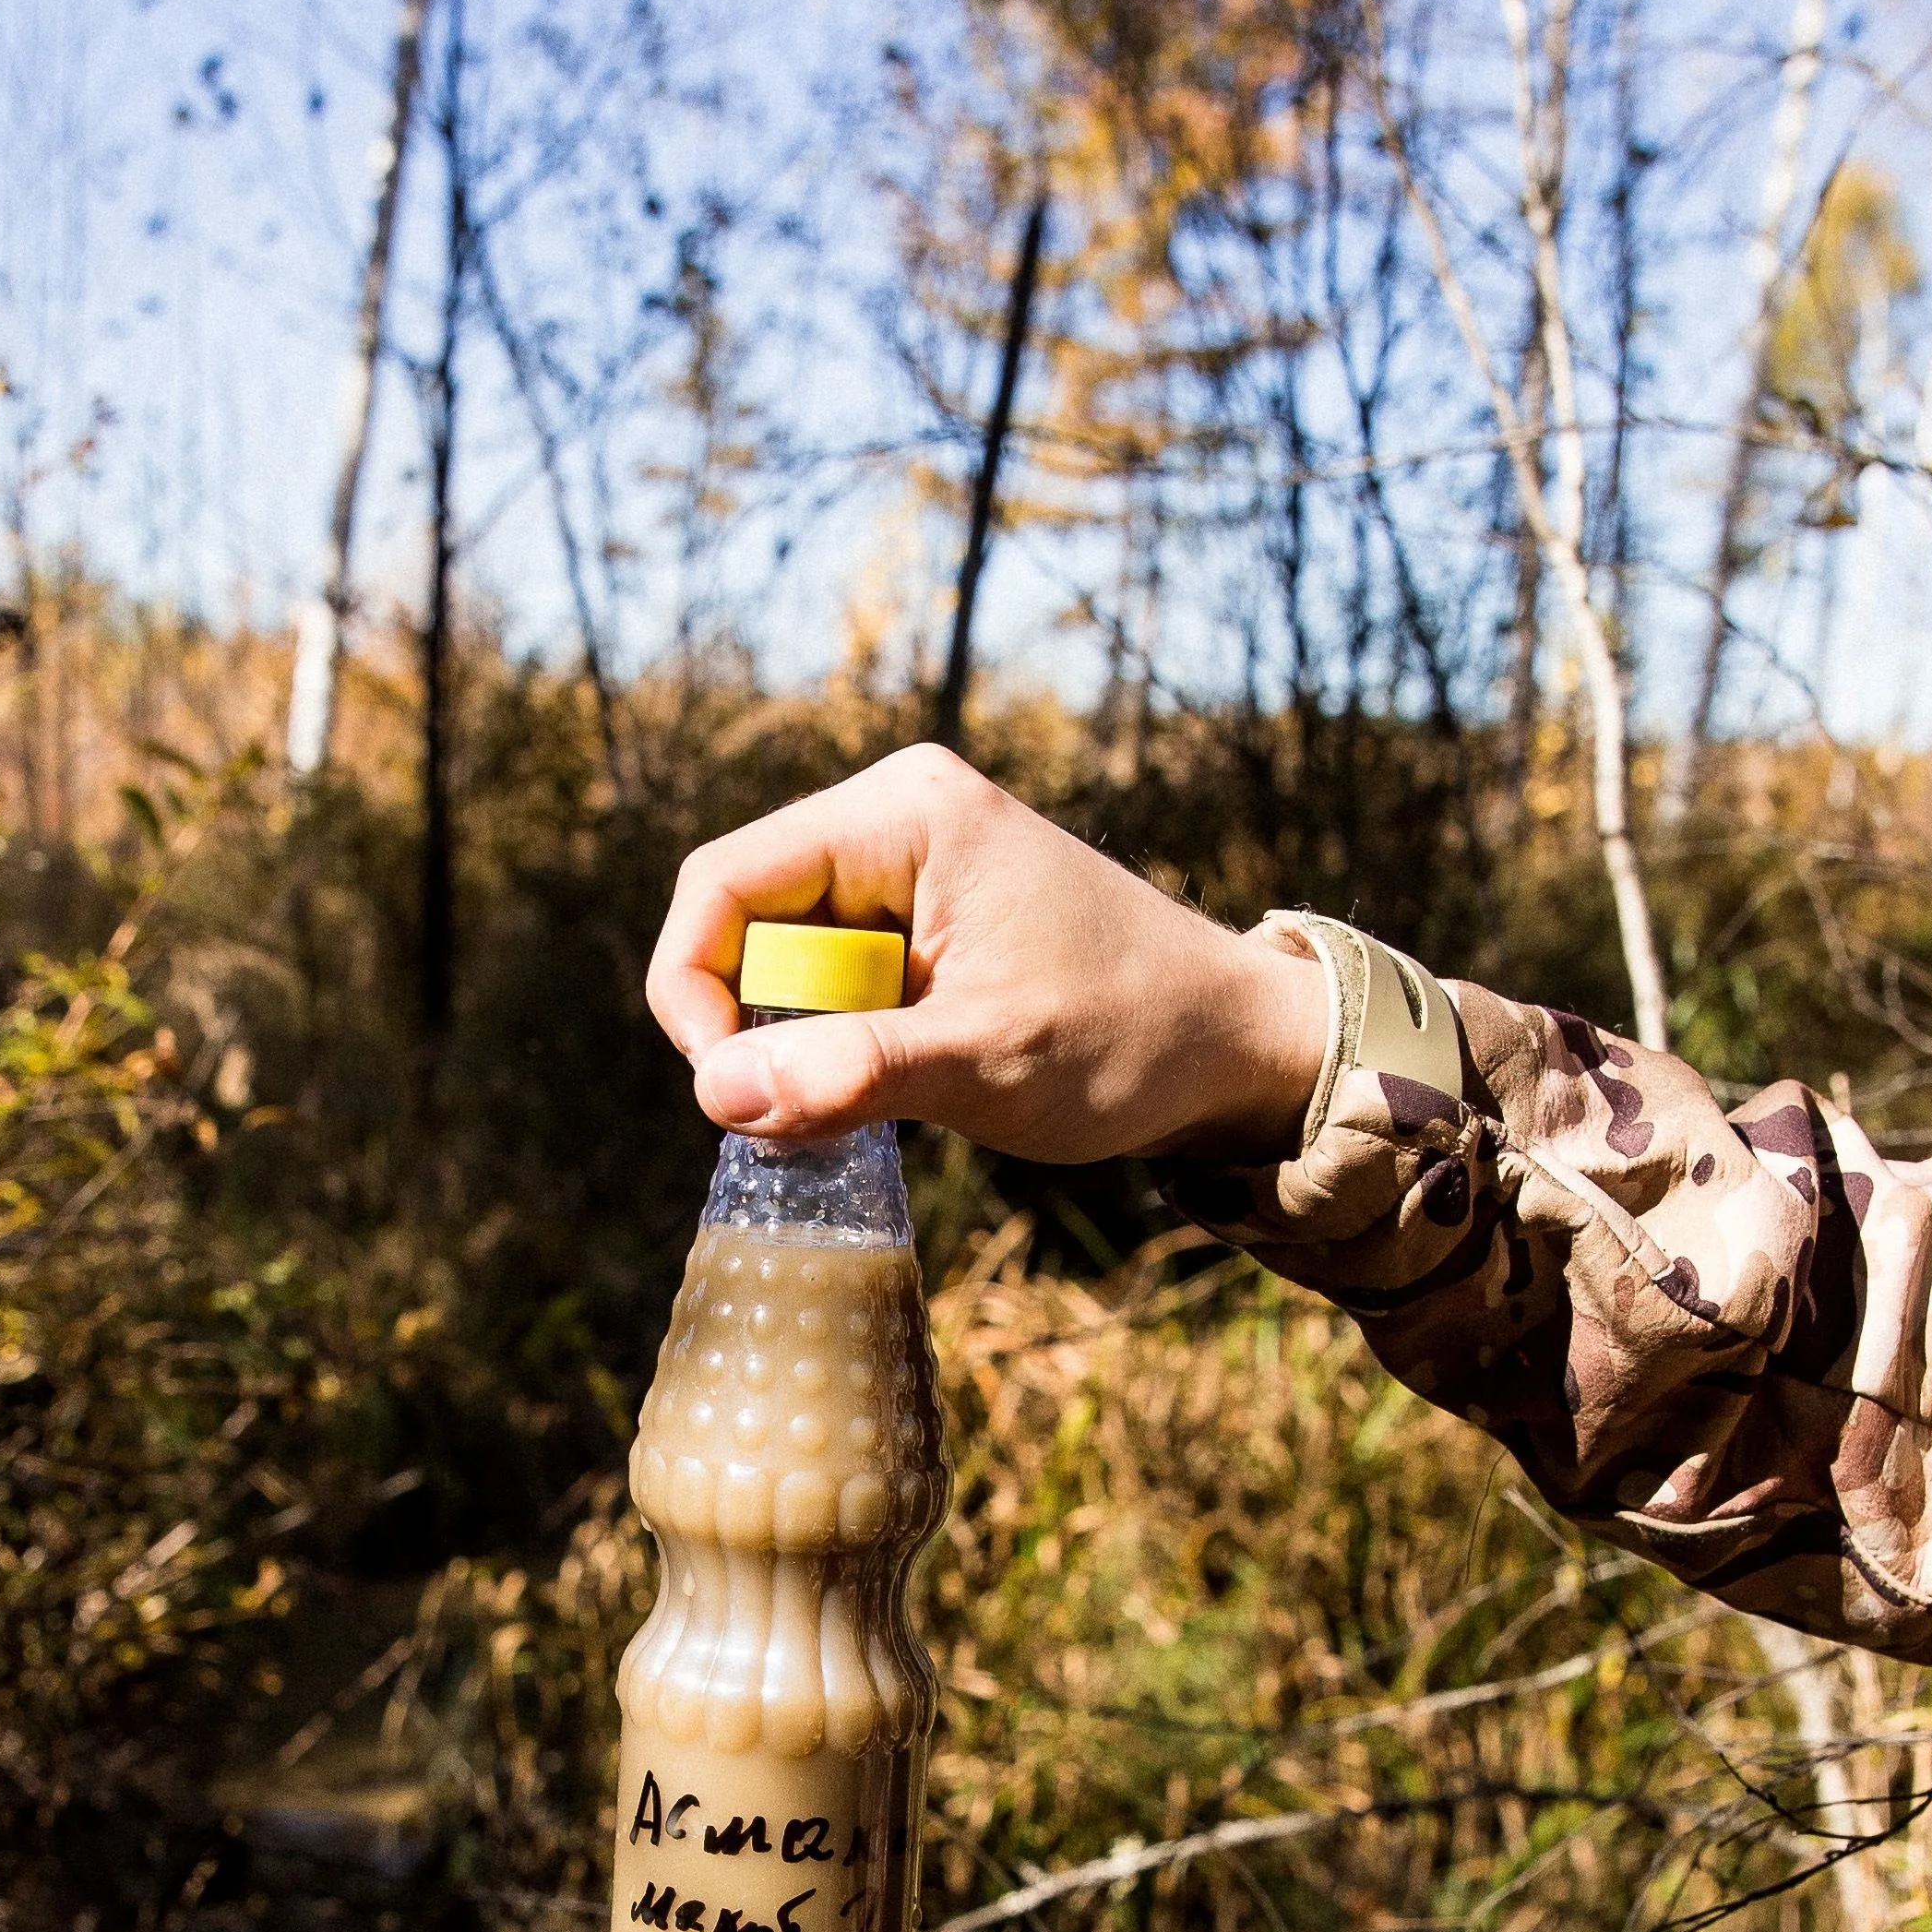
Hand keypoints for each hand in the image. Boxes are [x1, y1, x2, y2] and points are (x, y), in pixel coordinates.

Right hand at [645, 745, 1333, 1162]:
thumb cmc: (1131, 1038)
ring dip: (803, 1046)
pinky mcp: (926, 926)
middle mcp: (896, 819)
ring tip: (870, 1110)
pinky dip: (840, 1047)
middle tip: (806, 1119)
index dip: (694, 986)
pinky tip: (892, 1093)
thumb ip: (851, 1072)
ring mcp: (910, 870)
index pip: (725, 882)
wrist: (1237, 1049)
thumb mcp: (984, 1061)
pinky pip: (833, 984)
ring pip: (785, 964)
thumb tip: (720, 1095)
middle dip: (757, 1027)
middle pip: (747, 923)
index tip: (726, 1089)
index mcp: (904, 812)